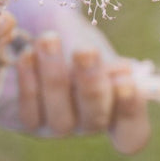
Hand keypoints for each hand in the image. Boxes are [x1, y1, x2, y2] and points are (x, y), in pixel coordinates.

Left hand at [12, 31, 149, 154]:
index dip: (132, 111)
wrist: (33, 30)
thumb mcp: (89, 42)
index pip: (132, 130)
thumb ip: (101, 59)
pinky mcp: (27, 123)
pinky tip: (27, 54)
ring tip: (49, 40)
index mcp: (115, 109)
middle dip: (92, 85)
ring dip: (55, 78)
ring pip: (61, 118)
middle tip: (85, 52)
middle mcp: (89, 124)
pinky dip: (28, 82)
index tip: (127, 80)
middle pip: (95, 120)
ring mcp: (58, 128)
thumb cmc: (72, 37)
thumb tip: (121, 73)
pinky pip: (29, 111)